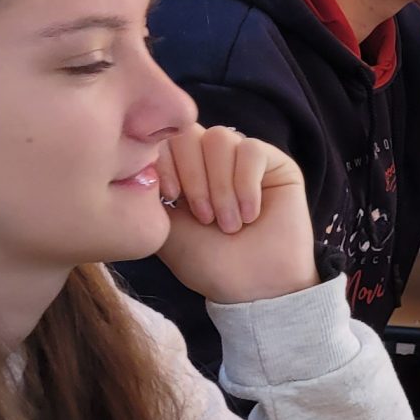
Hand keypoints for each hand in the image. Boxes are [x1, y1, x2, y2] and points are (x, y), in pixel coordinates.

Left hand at [153, 126, 319, 305]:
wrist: (254, 287)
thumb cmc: (209, 263)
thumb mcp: (165, 227)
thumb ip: (150, 188)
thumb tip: (144, 155)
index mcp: (181, 170)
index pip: (162, 136)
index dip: (164, 161)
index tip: (171, 196)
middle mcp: (210, 159)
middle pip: (189, 132)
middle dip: (194, 178)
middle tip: (206, 218)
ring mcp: (242, 158)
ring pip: (219, 139)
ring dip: (220, 185)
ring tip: (230, 222)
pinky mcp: (275, 164)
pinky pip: (251, 150)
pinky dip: (246, 184)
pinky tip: (251, 213)